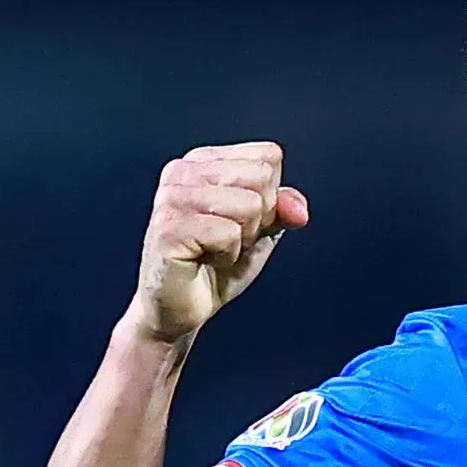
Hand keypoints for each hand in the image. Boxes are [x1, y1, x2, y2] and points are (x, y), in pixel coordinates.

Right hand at [128, 141, 309, 342]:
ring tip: (215, 250)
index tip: (240, 221)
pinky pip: (229, 234)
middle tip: (228, 240)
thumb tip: (297, 208)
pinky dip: (227, 256)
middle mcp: (182, 172)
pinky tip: (204, 261)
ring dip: (242, 239)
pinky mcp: (169, 229)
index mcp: (203, 161)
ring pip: (249, 204)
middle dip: (258, 218)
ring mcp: (172, 198)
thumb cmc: (215, 266)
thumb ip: (283, 209)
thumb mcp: (261, 231)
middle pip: (262, 177)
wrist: (181, 309)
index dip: (269, 197)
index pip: (268, 156)